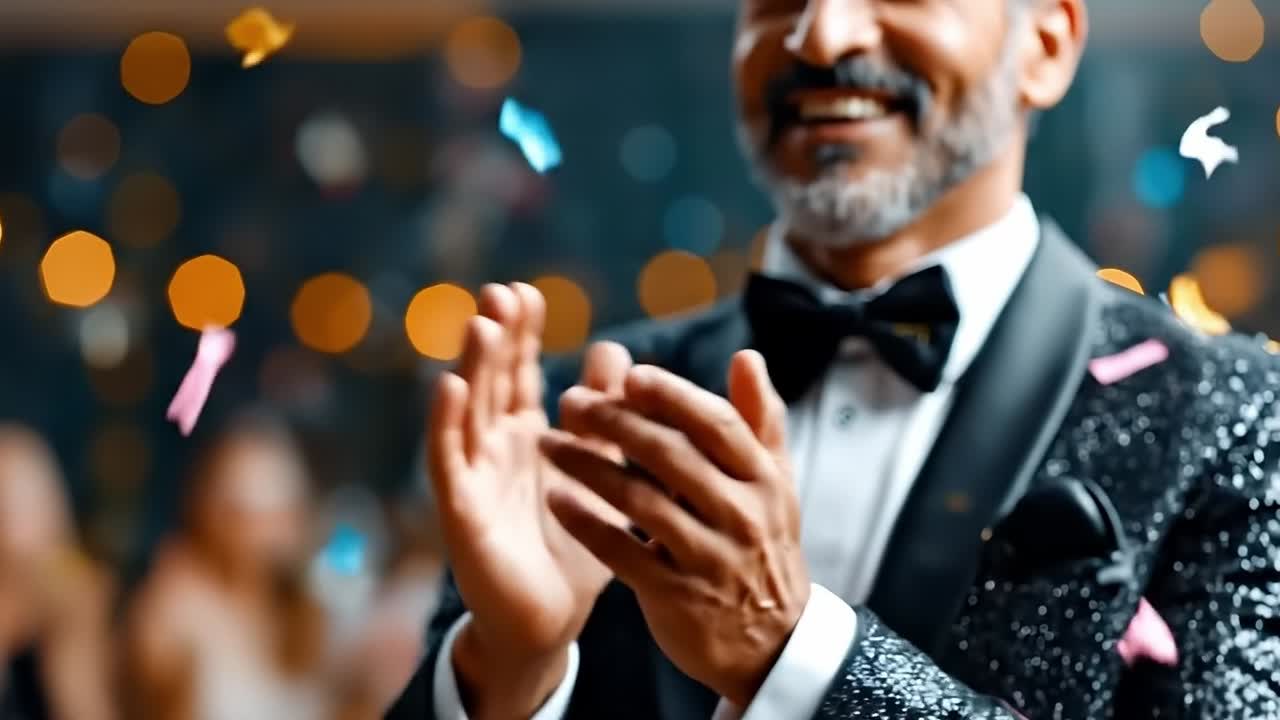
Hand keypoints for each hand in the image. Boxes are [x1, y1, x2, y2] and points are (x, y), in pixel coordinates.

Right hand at [428, 283, 631, 715]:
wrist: (549, 624)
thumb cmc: (572, 548)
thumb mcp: (597, 472)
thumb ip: (603, 416)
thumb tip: (616, 348)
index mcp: (525, 437)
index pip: (519, 372)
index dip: (520, 334)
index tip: (527, 292)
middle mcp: (493, 449)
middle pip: (489, 381)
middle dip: (494, 337)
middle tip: (500, 291)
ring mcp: (473, 477)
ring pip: (467, 412)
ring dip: (471, 366)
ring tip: (481, 323)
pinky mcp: (460, 511)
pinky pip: (448, 462)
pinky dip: (445, 424)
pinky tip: (448, 386)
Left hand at [541, 350, 809, 707]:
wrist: (771, 642)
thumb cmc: (762, 545)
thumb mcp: (774, 485)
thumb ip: (760, 420)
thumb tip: (748, 356)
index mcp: (763, 479)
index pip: (715, 425)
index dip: (672, 396)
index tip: (629, 375)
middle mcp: (739, 514)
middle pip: (671, 455)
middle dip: (615, 422)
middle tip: (571, 401)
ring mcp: (707, 557)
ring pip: (639, 500)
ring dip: (588, 466)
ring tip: (548, 444)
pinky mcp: (675, 595)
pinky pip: (621, 551)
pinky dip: (585, 523)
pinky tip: (555, 499)